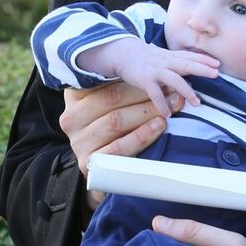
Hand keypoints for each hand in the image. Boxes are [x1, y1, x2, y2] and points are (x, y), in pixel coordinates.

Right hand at [60, 83, 179, 209]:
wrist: (107, 174)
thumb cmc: (117, 131)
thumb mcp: (116, 105)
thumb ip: (126, 87)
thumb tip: (157, 71)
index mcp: (76, 98)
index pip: (106, 82)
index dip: (136, 78)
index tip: (162, 74)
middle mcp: (71, 118)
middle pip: (112, 99)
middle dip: (146, 93)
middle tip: (174, 90)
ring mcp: (78, 142)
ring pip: (116, 121)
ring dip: (147, 112)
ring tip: (172, 107)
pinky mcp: (88, 163)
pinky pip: (118, 147)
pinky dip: (141, 135)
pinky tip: (159, 126)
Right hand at [79, 38, 219, 113]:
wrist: (124, 54)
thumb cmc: (149, 59)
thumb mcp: (165, 57)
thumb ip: (180, 62)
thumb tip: (199, 69)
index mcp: (172, 56)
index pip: (191, 56)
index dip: (205, 59)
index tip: (219, 64)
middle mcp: (166, 62)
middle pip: (186, 64)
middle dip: (202, 69)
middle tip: (216, 75)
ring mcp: (156, 71)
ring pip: (174, 80)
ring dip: (186, 91)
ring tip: (197, 103)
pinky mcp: (145, 80)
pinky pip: (155, 94)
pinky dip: (162, 104)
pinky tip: (168, 114)